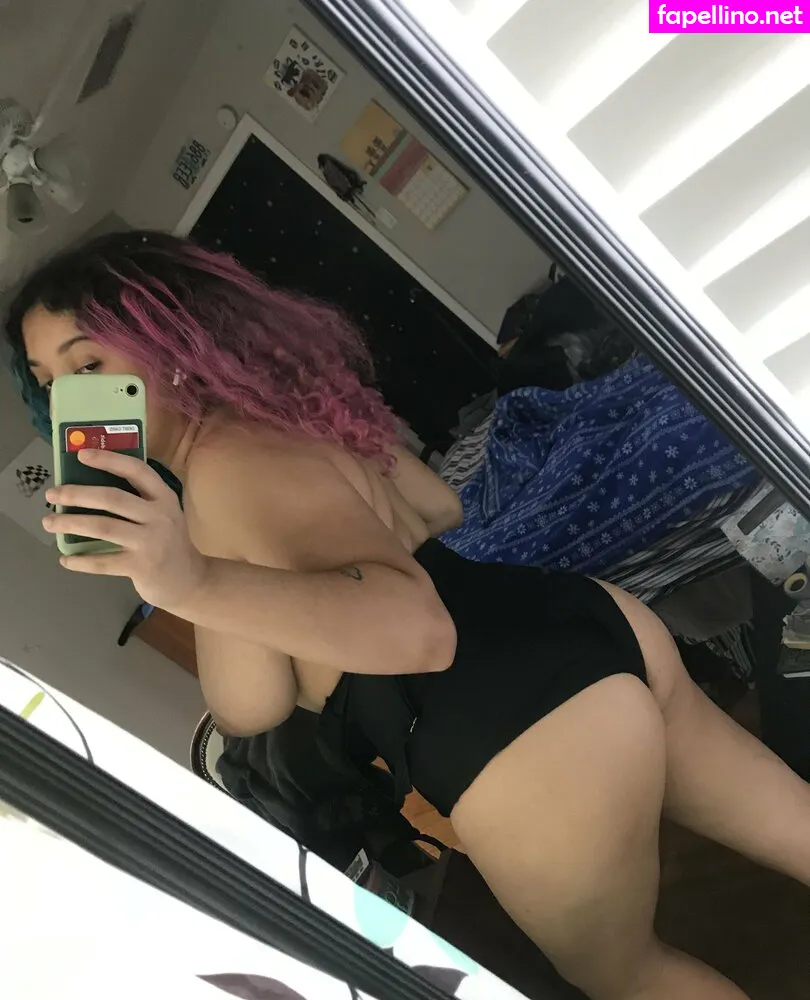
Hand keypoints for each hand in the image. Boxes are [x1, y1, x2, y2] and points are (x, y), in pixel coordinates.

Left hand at [43, 450, 209, 612]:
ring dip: (70, 523)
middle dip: (76, 494)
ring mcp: (151, 542)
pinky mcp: (141, 567)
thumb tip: (88, 490)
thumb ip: (138, 501)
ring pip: (102, 526)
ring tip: (49, 522)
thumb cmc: (169, 543)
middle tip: (52, 494)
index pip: (137, 471)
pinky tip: (65, 559)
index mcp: (164, 498)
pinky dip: (80, 560)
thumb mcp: (163, 515)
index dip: (109, 460)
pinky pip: (103, 562)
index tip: (81, 454)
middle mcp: (160, 516)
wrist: (191, 581)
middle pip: (112, 498)